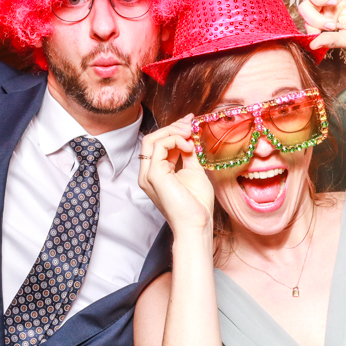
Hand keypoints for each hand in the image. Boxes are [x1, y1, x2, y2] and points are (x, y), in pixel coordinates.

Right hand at [138, 116, 213, 235]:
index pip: (158, 143)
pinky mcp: (153, 175)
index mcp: (156, 172)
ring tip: (189, 134)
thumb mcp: (194, 171)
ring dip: (172, 132)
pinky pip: (158, 146)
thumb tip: (189, 136)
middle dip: (172, 127)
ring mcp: (148, 174)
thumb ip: (189, 154)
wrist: (197, 224)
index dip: (173, 130)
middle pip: (152, 138)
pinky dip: (174, 140)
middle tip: (190, 124)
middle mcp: (148, 172)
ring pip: (151, 139)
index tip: (189, 122)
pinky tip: (188, 146)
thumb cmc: (197, 204)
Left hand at [297, 0, 345, 50]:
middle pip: (304, 1)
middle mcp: (327, 0)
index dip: (309, 25)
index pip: (306, 17)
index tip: (323, 33)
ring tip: (334, 4)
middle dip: (313, 16)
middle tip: (332, 23)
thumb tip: (311, 45)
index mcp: (326, 15)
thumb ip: (330, 40)